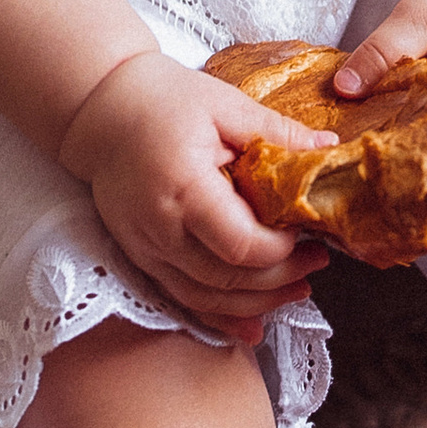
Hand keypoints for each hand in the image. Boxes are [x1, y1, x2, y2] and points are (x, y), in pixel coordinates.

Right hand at [58, 51, 329, 344]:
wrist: (99, 110)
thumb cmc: (163, 100)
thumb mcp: (225, 106)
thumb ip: (276, 132)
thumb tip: (328, 148)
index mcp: (183, 187)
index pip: (240, 243)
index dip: (280, 250)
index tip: (308, 235)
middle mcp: (159, 227)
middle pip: (226, 278)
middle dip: (279, 280)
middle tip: (318, 262)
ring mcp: (144, 248)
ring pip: (205, 298)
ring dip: (255, 304)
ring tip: (298, 290)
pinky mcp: (139, 257)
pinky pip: (182, 299)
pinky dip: (218, 317)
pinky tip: (253, 327)